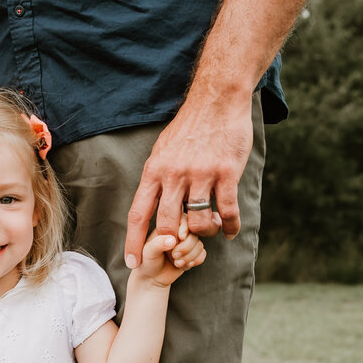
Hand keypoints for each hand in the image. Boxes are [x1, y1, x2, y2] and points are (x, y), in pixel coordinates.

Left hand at [124, 89, 252, 267]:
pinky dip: (228, 226)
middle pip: (168, 224)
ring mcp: (200, 174)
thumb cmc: (188, 128)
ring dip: (203, 234)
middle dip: (173, 243)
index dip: (134, 242)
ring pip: (198, 222)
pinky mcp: (226, 172)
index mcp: (154, 172)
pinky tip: (229, 232)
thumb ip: (156, 179)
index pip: (138, 214)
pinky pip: (227, 210)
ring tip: (208, 231)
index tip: (133, 262)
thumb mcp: (161, 151)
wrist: (216, 100)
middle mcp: (174, 175)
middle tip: (180, 250)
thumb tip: (150, 205)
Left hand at [137, 216, 206, 286]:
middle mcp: (179, 232)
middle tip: (174, 255)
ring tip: (177, 263)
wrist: (152, 276)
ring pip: (199, 245)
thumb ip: (158, 244)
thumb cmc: (148, 261)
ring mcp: (188, 242)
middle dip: (186, 247)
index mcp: (168, 226)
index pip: (183, 219)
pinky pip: (202, 254)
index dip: (184, 228)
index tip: (180, 238)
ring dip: (189, 256)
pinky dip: (194, 261)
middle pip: (193, 234)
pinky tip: (184, 266)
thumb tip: (172, 240)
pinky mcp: (194, 253)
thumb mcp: (149, 252)